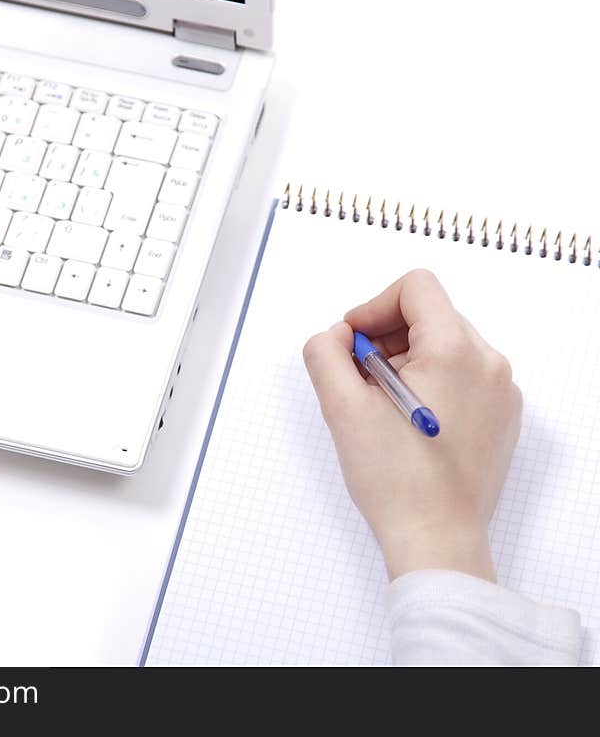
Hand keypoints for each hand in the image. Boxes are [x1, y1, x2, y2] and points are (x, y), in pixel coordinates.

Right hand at [302, 269, 521, 581]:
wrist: (436, 539)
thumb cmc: (395, 479)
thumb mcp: (341, 407)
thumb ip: (325, 353)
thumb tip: (336, 335)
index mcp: (453, 351)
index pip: (415, 288)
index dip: (374, 306)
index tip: (354, 340)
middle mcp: (488, 363)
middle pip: (429, 315)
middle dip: (386, 337)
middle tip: (360, 378)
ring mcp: (501, 390)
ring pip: (445, 344)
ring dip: (406, 359)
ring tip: (382, 403)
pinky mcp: (503, 415)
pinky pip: (463, 373)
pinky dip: (431, 381)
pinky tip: (407, 419)